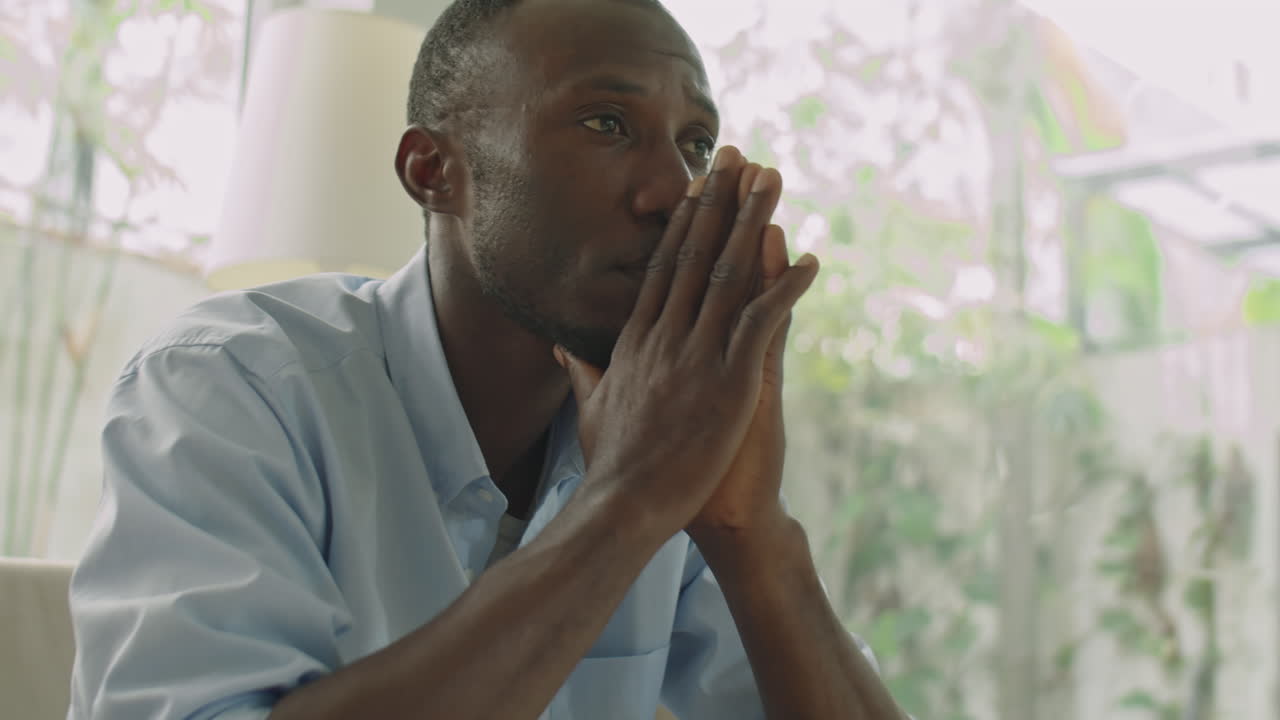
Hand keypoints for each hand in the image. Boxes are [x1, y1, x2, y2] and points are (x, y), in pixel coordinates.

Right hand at [554, 147, 817, 539]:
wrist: (626, 505)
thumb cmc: (612, 465)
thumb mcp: (590, 408)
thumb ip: (580, 369)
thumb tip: (559, 345)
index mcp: (639, 340)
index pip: (664, 267)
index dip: (685, 222)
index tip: (698, 186)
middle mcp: (667, 336)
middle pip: (697, 254)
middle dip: (719, 200)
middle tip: (738, 155)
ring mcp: (699, 354)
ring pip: (732, 274)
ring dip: (755, 222)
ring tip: (773, 180)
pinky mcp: (731, 380)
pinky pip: (765, 321)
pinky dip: (789, 288)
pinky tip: (812, 259)